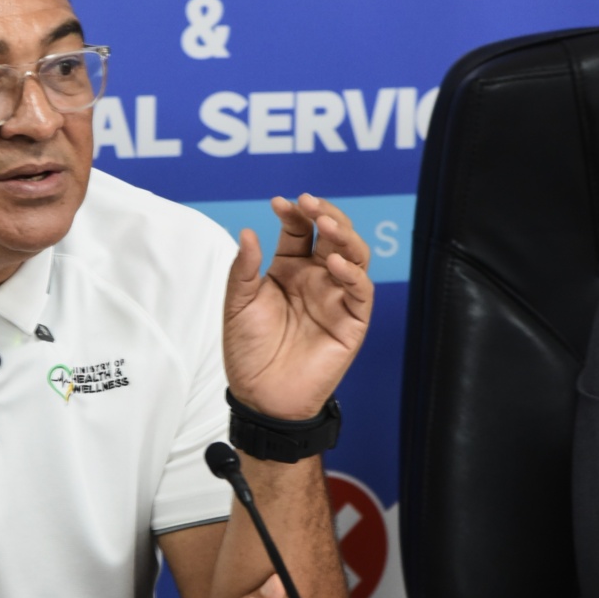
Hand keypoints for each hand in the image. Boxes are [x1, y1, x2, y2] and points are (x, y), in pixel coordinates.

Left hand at [223, 194, 372, 419]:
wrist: (260, 395)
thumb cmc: (248, 350)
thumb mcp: (237, 303)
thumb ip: (244, 268)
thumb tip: (249, 231)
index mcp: (289, 269)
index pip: (300, 230)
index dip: (294, 213)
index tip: (280, 203)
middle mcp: (316, 278)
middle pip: (333, 235)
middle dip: (325, 214)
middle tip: (310, 203)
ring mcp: (336, 298)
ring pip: (354, 256)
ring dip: (345, 236)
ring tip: (327, 224)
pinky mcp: (351, 322)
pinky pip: (360, 292)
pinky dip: (352, 274)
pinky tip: (334, 263)